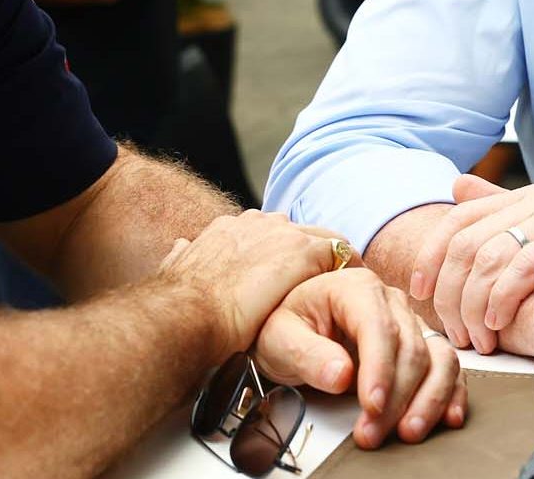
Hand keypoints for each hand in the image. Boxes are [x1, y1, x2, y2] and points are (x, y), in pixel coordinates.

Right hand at [159, 211, 347, 357]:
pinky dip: (350, 268)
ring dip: (331, 261)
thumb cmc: (181, 302)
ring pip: (323, 238)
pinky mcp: (303, 252)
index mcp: (230, 228)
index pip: (269, 233)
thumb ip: (182, 255)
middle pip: (298, 232)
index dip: (282, 253)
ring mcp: (283, 235)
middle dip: (310, 254)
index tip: (287, 274)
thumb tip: (178, 248)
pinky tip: (356, 288)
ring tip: (344, 285)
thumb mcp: (177, 268)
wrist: (189, 311)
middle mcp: (258, 223)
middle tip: (321, 282)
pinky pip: (340, 254)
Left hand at [254, 268, 467, 448]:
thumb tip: (341, 374)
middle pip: (410, 349)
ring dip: (428, 399)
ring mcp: (409, 323)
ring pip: (437, 359)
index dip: (380, 369)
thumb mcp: (280, 338)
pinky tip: (448, 417)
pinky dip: (450, 393)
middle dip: (396, 397)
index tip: (370, 405)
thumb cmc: (286, 325)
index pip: (378, 328)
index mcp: (356, 288)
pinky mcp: (420, 346)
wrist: (293, 325)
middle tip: (372, 433)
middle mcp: (390, 302)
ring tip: (409, 432)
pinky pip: (446, 367)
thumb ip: (307, 354)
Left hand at [408, 175, 533, 354]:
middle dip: (451, 294)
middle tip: (454, 330)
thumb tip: (455, 186)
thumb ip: (497, 206)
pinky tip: (498, 321)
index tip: (419, 291)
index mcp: (520, 196)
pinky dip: (502, 299)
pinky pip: (521, 269)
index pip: (457, 220)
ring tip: (478, 336)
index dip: (431, 257)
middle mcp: (533, 201)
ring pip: (488, 260)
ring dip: (474, 305)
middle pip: (466, 246)